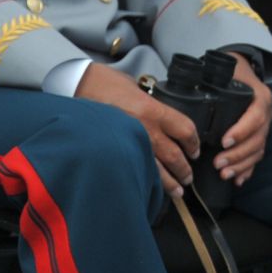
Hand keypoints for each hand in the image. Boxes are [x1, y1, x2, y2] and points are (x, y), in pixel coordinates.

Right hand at [75, 64, 200, 199]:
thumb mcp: (135, 88)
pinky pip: (137, 170)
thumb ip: (150, 105)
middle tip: (187, 176)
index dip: (194, 143)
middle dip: (184, 169)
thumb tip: (160, 116)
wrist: (77, 85)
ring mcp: (130, 142)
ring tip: (177, 190)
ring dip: (170, 182)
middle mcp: (146, 129)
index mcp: (153, 110)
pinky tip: (150, 187)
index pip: (186, 131)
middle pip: (175, 156)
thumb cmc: (103, 82)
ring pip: (158, 170)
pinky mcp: (115, 151)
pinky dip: (146, 181)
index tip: (194, 150)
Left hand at [213, 56, 271, 187]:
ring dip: (241, 165)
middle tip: (218, 163)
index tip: (224, 142)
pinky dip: (248, 169)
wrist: (245, 68)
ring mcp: (266, 127)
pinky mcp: (260, 136)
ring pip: (257, 150)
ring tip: (224, 174)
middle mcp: (266, 113)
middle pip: (257, 139)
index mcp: (260, 97)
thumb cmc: (233, 69)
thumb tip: (186, 86)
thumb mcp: (227, 69)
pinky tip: (238, 180)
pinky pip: (257, 156)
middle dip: (237, 154)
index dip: (241, 131)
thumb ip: (212, 77)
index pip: (254, 118)